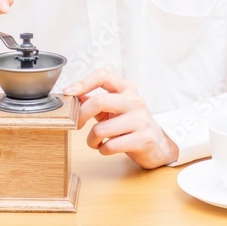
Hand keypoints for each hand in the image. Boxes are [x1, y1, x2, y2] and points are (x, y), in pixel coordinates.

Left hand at [63, 70, 178, 168]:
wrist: (158, 144)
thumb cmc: (131, 124)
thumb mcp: (115, 108)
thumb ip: (95, 101)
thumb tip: (72, 94)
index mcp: (126, 88)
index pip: (103, 76)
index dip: (83, 83)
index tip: (68, 92)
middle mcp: (134, 101)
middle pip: (98, 102)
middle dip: (81, 116)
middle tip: (77, 125)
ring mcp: (140, 120)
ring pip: (100, 129)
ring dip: (91, 140)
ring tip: (96, 141)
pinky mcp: (143, 139)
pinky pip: (110, 146)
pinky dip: (102, 150)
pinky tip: (107, 148)